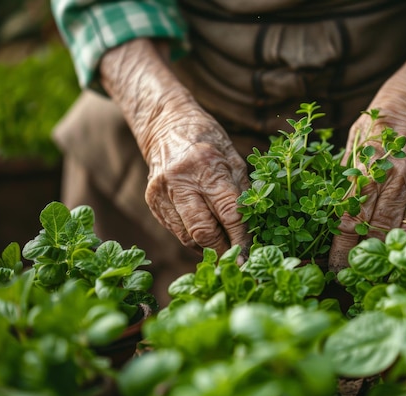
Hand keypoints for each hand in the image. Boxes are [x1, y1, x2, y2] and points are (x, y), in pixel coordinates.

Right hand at [144, 107, 250, 255]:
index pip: (228, 213)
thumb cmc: (208, 141)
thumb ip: (242, 192)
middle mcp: (180, 180)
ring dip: (208, 249)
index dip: (241, 238)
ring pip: (187, 236)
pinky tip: (207, 240)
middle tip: (237, 259)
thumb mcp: (233, 158)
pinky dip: (194, 240)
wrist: (167, 125)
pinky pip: (176, 231)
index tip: (250, 254)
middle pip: (203, 230)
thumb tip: (252, 229)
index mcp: (206, 165)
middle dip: (223, 250)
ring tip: (224, 250)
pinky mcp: (152, 201)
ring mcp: (162, 192)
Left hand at [329, 23, 405, 271]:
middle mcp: (393, 177)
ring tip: (370, 275)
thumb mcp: (351, 146)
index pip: (350, 215)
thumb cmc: (373, 127)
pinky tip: (393, 256)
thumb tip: (327, 215)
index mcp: (366, 166)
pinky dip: (404, 242)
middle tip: (348, 279)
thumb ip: (344, 179)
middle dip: (359, 257)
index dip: (342, 246)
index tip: (334, 266)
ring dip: (381, 255)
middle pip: (372, 228)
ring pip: (395, 229)